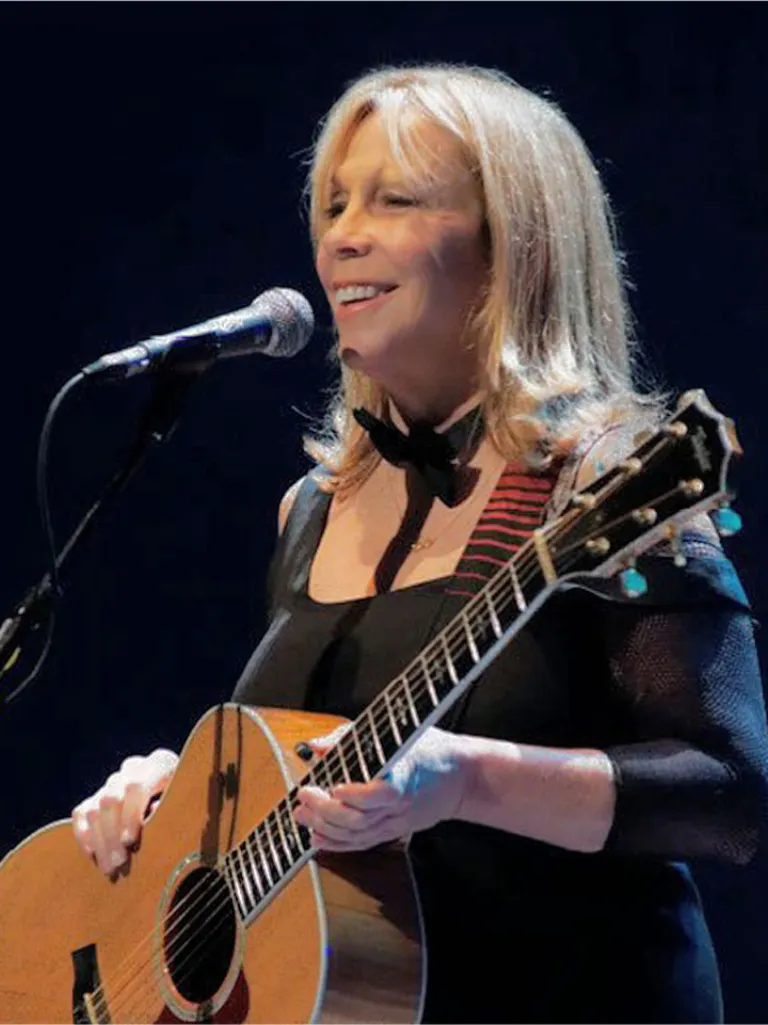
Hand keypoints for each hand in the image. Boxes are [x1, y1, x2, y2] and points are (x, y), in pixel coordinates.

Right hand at [72, 749, 178, 873]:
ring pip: (94, 809)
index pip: (136, 786)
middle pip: (111, 799)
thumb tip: (152, 814)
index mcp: (159, 765)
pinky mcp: (98, 794)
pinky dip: (84, 835)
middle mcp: (132, 769)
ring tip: (110, 869)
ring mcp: (113, 781)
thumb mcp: (188, 798)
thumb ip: (172, 806)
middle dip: (112, 835)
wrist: (176, 784)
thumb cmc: (188, 797)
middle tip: (119, 865)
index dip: (130, 815)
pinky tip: (93, 855)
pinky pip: (82, 812)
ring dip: (100, 842)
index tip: (130, 843)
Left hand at [294, 726, 469, 850]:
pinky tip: (318, 838)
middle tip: (304, 795)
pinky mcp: (394, 831)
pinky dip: (338, 844)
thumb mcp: (395, 733)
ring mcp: (397, 821)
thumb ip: (351, 738)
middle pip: (360, 818)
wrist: (461, 776)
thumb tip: (318, 747)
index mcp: (405, 774)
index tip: (333, 785)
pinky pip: (363, 843)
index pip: (380, 793)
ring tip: (303, 814)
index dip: (355, 795)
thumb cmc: (430, 748)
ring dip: (325, 827)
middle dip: (326, 811)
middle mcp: (400, 804)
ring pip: (358, 834)